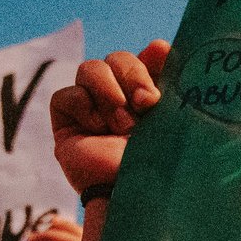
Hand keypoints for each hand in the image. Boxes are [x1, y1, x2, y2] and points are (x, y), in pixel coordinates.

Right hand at [48, 40, 169, 195]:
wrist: (137, 196)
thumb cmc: (163, 166)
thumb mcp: (174, 122)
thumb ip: (171, 86)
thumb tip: (159, 45)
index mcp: (150, 98)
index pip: (147, 59)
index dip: (152, 55)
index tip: (161, 54)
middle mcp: (122, 101)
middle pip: (117, 58)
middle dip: (132, 74)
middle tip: (147, 103)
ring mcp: (92, 110)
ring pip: (90, 68)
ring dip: (109, 92)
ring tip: (122, 124)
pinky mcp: (67, 123)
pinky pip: (66, 95)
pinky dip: (83, 106)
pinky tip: (97, 130)